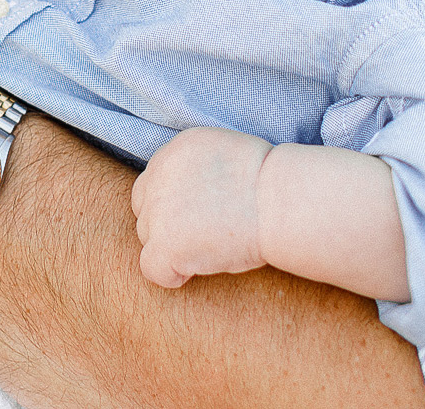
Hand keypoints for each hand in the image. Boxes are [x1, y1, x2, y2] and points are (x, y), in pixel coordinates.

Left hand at [130, 127, 271, 287]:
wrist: (278, 201)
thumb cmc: (270, 183)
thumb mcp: (226, 156)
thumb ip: (199, 171)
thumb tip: (194, 194)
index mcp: (176, 150)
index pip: (154, 181)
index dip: (174, 203)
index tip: (201, 215)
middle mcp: (159, 176)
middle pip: (146, 208)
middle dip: (169, 224)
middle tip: (205, 234)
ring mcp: (158, 211)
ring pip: (149, 237)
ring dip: (172, 247)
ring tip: (210, 250)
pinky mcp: (165, 244)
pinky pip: (152, 268)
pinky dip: (171, 274)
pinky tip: (195, 272)